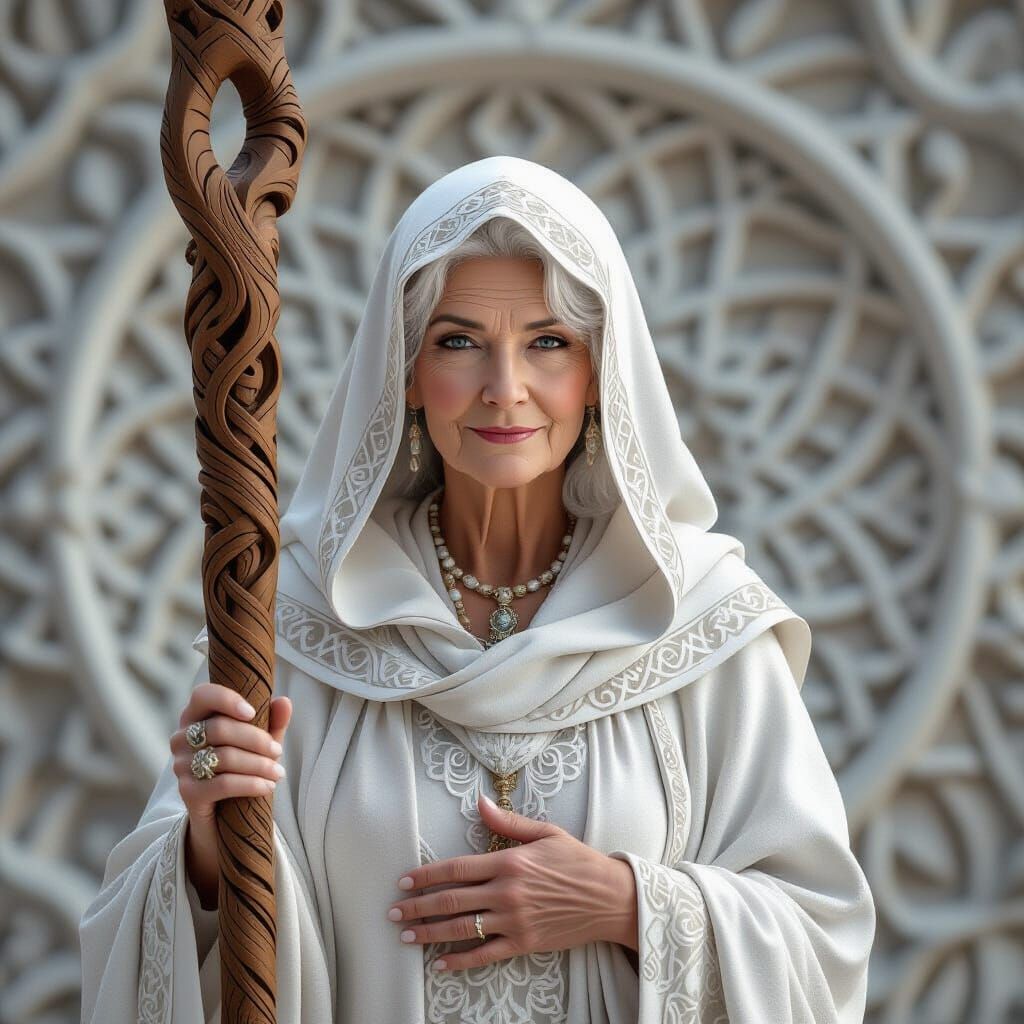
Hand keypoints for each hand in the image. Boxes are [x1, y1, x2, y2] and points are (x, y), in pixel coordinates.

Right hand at [171, 683, 292, 905]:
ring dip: (258, 764)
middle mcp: (181, 738)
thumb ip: (272, 721)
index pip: (203, 695)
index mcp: (195, 716)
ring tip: (278, 772)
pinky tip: (268, 786)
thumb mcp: (260, 743)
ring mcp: (180, 765)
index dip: (227, 699)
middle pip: (219, 728)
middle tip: (278, 752)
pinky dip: (251, 784)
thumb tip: (284, 701)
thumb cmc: (242, 766)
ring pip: (224, 756)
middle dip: (256, 740)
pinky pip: (222, 784)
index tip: (253, 712)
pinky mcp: (187, 792)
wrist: (223, 816)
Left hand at [387, 791, 637, 971]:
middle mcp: (506, 892)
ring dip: (430, 933)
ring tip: (406, 936)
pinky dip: (460, 961)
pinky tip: (441, 964)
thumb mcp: (546, 832)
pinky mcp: (524, 943)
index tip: (404, 881)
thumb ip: (508, 822)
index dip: (426, 875)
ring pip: (461, 928)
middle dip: (418, 906)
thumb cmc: (578, 861)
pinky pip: (485, 954)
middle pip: (451, 900)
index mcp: (509, 861)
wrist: (610, 898)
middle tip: (393, 911)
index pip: (456, 868)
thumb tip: (480, 803)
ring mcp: (514, 920)